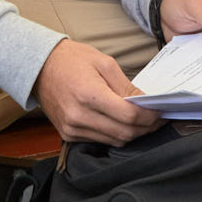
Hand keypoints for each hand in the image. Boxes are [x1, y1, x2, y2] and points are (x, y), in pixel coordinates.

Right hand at [32, 38, 161, 145]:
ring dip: (133, 134)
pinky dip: (116, 135)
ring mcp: (72, 129)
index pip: (128, 116)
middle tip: (158, 119)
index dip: (150, 117)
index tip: (161, 112)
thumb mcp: (105, 63)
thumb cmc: (73, 60)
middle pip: (124, 133)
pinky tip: (124, 124)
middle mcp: (79, 117)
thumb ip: (126, 87)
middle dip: (146, 128)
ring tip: (145, 122)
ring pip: (114, 141)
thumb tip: (146, 103)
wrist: (40, 67)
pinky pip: (100, 140)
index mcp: (89, 95)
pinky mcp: (68, 135)